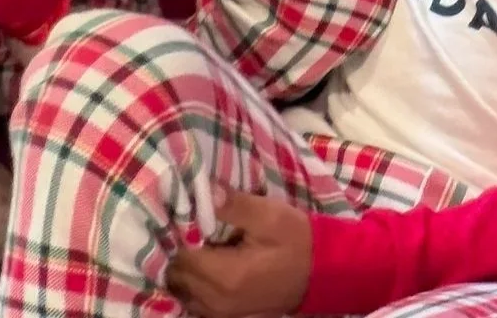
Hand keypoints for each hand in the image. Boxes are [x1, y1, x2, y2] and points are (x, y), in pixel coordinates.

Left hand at [167, 192, 313, 317]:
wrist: (323, 273)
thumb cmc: (296, 241)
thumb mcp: (270, 216)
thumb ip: (233, 204)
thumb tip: (202, 190)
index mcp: (224, 276)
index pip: (178, 254)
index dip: (174, 231)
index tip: (176, 211)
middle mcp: (215, 300)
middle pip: (174, 274)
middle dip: (174, 248)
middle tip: (179, 221)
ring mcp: (219, 312)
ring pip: (180, 288)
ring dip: (180, 266)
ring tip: (189, 239)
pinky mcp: (224, 314)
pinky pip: (193, 299)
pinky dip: (190, 281)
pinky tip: (199, 260)